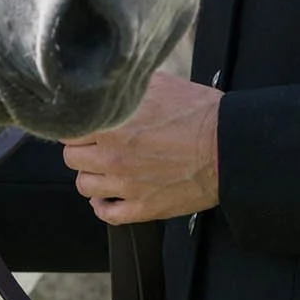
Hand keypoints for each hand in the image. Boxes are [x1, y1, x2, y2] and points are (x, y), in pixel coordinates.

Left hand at [62, 72, 220, 224]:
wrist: (228, 147)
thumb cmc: (201, 114)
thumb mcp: (162, 85)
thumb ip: (129, 88)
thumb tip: (113, 85)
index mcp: (115, 124)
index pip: (70, 128)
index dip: (78, 124)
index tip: (87, 125)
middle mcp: (114, 156)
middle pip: (72, 157)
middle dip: (82, 148)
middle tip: (97, 144)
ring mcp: (126, 185)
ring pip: (84, 186)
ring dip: (92, 175)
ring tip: (105, 168)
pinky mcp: (142, 208)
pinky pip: (106, 214)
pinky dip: (103, 205)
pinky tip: (110, 195)